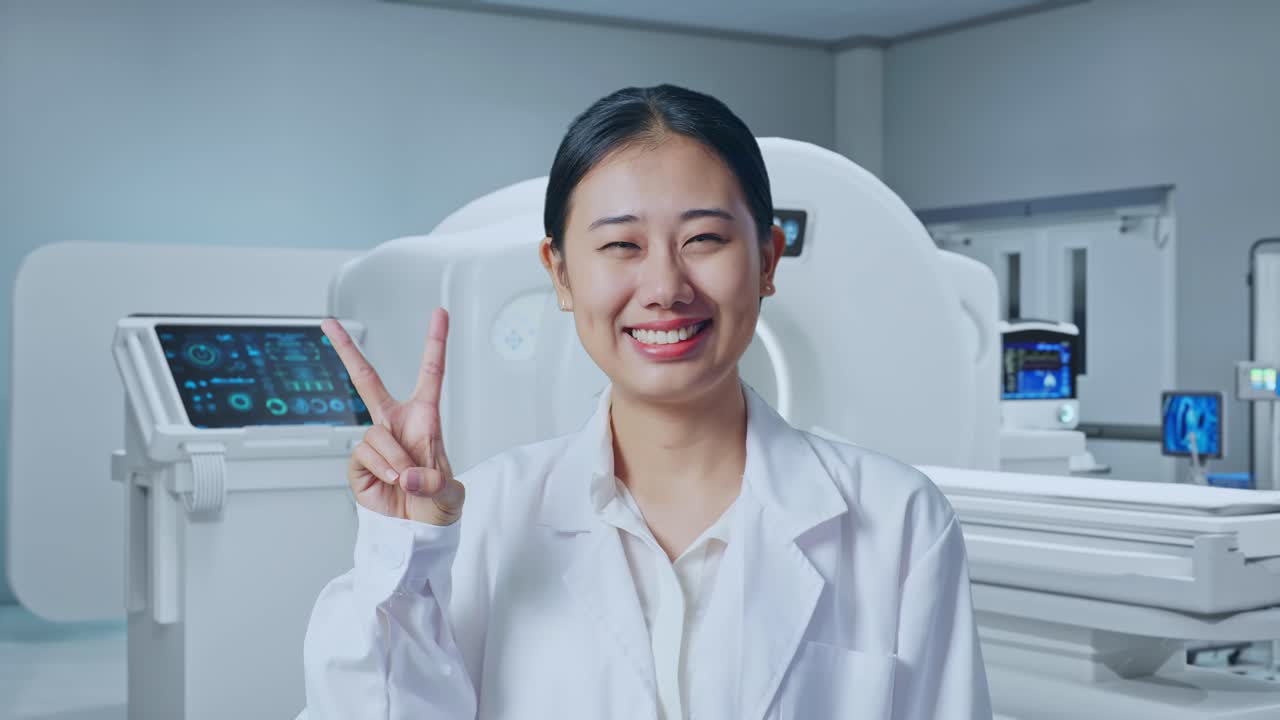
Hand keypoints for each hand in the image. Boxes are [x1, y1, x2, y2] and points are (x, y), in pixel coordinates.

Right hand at [322, 308, 463, 525]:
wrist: (417, 528)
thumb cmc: (437, 502)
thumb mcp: (449, 494)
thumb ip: (435, 484)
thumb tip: (408, 476)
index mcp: (424, 417)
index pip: (431, 372)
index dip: (435, 341)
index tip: (440, 312)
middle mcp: (395, 423)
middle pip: (366, 379)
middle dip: (346, 350)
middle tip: (329, 322)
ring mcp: (375, 441)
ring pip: (374, 435)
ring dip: (395, 460)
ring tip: (407, 479)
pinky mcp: (358, 463)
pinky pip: (363, 455)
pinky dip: (380, 469)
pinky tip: (389, 482)